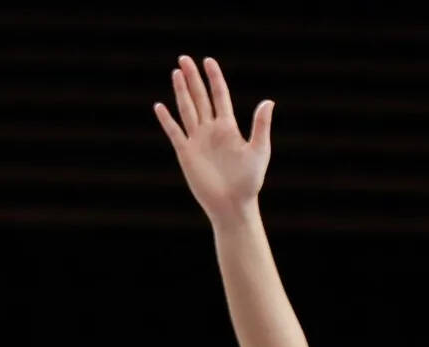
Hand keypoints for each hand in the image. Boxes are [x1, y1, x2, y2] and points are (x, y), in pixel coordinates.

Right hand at [155, 55, 272, 222]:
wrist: (232, 206)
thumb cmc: (249, 182)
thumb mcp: (259, 151)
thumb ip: (261, 126)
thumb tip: (268, 101)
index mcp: (228, 127)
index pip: (219, 95)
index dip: (214, 78)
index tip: (208, 61)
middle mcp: (211, 130)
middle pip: (200, 97)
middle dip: (193, 78)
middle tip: (184, 58)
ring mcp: (198, 141)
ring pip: (187, 110)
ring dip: (181, 92)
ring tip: (176, 73)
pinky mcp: (186, 154)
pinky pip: (175, 132)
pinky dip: (167, 120)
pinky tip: (160, 106)